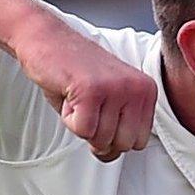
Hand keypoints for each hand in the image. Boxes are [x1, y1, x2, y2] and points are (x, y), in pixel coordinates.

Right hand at [13, 13, 156, 161]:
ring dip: (81, 124)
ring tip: (78, 97)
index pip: (139, 142)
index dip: (113, 137)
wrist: (47, 39)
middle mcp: (137, 88)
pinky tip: (69, 95)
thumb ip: (119, 127)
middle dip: (98, 135)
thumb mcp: (110, 99)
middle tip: (87, 107)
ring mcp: (116, 88)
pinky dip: (68, 119)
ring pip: (101, 139)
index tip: (101, 115)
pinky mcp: (92, 90)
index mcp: (146, 91)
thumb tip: (112, 155)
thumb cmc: (75, 71)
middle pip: (122, 145)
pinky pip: (82, 130)